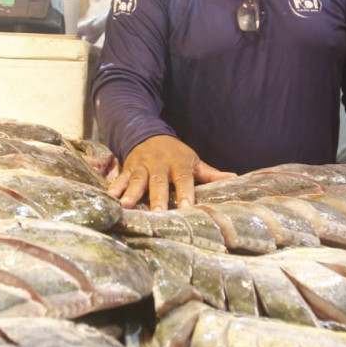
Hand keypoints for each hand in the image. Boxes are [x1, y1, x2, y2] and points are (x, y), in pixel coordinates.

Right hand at [108, 135, 235, 209]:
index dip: (185, 193)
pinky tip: (110, 198)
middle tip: (157, 213)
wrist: (148, 133)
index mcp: (178, 163)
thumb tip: (235, 178)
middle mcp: (159, 164)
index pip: (183, 180)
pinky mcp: (127, 168)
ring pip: (137, 180)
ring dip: (132, 192)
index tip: (187, 208)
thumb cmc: (175, 154)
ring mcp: (141, 166)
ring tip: (127, 205)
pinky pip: (120, 178)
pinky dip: (115, 188)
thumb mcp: (193, 161)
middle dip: (157, 197)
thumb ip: (211, 173)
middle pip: (158, 182)